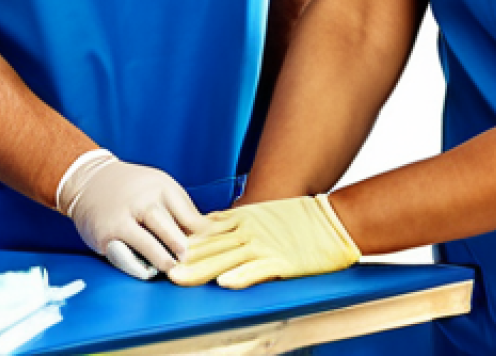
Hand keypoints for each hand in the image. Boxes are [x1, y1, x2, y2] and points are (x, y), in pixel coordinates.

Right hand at [57, 150, 207, 278]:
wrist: (90, 180)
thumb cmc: (133, 188)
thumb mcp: (158, 186)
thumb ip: (178, 208)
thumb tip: (204, 235)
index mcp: (161, 186)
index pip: (187, 214)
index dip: (200, 235)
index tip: (209, 248)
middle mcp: (142, 200)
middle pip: (167, 226)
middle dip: (181, 246)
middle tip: (189, 259)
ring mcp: (123, 217)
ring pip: (147, 243)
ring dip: (162, 259)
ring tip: (172, 268)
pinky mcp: (107, 234)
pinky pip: (126, 255)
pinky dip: (139, 266)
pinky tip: (148, 270)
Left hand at [168, 194, 360, 288]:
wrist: (334, 221)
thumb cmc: (302, 219)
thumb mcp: (266, 213)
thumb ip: (241, 220)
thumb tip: (215, 224)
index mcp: (246, 218)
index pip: (209, 231)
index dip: (187, 241)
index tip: (165, 248)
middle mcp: (250, 230)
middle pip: (212, 246)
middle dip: (185, 259)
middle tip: (162, 268)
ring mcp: (265, 245)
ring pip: (227, 259)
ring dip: (202, 270)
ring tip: (179, 279)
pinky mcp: (282, 261)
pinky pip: (258, 270)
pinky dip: (241, 276)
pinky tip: (226, 283)